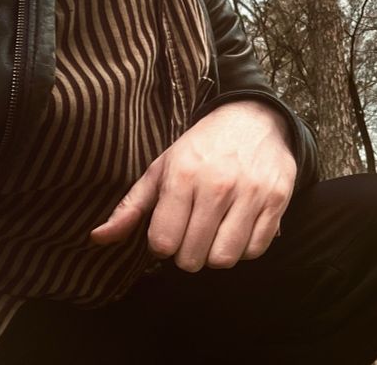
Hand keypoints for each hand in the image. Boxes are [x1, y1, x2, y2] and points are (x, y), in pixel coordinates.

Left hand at [90, 100, 296, 271]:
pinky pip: (256, 249)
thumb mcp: (162, 167)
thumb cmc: (202, 147)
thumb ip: (131, 206)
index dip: (163, 245)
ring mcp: (252, 192)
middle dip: (189, 254)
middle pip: (193, 257)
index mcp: (183, 176)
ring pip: (225, 258)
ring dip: (217, 254)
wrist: (255, 118)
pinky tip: (239, 229)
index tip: (171, 231)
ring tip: (216, 234)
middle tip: (193, 235)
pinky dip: (245, 248)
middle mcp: (218, 185)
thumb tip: (98, 238)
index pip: (163, 243)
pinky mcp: (278, 198)